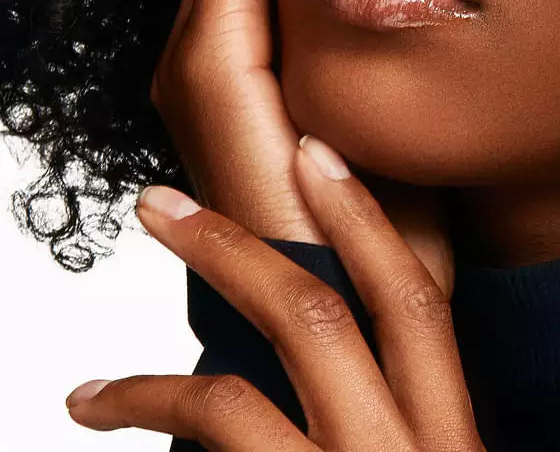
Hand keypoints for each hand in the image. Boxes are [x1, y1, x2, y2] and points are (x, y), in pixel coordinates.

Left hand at [64, 137, 485, 450]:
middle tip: (161, 207)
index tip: (316, 153)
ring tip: (91, 388)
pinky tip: (120, 429)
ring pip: (239, 395)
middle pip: (317, 317)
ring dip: (152, 376)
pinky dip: (158, 428)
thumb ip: (404, 425)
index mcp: (452, 439)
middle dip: (233, 247)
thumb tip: (344, 370)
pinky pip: (216, 451)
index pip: (413, 301)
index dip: (365, 219)